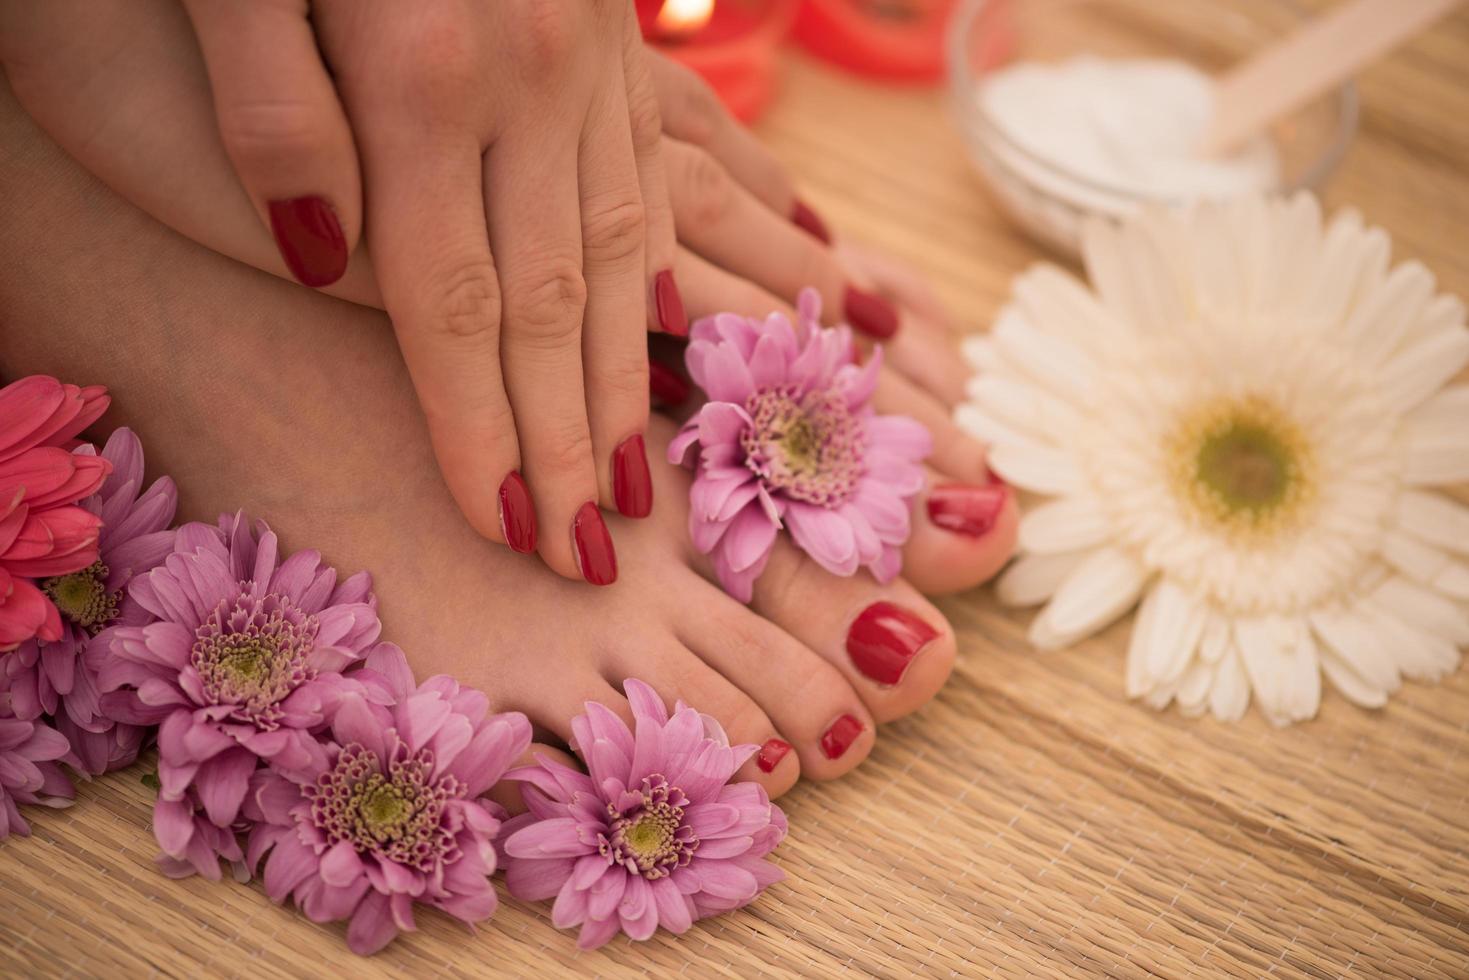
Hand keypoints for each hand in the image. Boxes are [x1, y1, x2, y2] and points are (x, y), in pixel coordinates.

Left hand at [2, 2, 944, 474]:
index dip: (479, 428)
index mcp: (426, 81)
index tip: (509, 530)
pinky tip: (688, 323)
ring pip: (626, 254)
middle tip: (590, 553)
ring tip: (640, 478)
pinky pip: (662, 172)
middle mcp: (532, 86)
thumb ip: (271, 114)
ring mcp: (590, 62)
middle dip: (568, 441)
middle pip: (554, 308)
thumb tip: (325, 257)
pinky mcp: (614, 38)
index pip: (455, 305)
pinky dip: (677, 260)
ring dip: (633, 379)